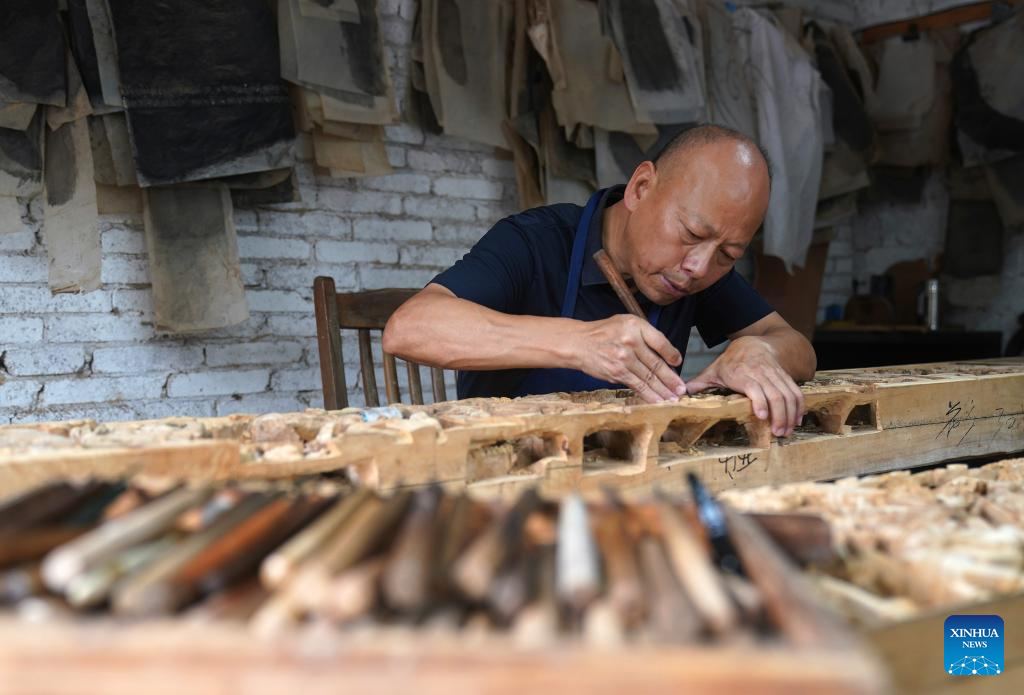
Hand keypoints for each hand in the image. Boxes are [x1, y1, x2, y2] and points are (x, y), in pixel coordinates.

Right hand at [571, 314, 686, 402]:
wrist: (578, 343)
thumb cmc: (604, 333)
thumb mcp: (625, 322)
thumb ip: (645, 334)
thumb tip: (666, 354)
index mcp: (635, 325)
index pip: (660, 342)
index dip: (672, 355)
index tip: (679, 363)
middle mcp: (630, 341)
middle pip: (656, 363)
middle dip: (671, 379)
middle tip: (682, 389)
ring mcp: (623, 358)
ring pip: (648, 377)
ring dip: (663, 390)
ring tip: (674, 398)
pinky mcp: (617, 373)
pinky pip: (637, 385)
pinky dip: (649, 394)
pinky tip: (658, 400)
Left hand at [686, 336, 804, 436]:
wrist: (755, 342)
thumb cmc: (731, 361)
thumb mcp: (714, 370)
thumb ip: (699, 383)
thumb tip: (677, 395)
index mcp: (742, 373)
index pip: (754, 387)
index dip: (760, 401)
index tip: (762, 417)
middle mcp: (761, 373)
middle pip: (775, 394)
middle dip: (779, 415)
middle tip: (778, 433)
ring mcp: (776, 374)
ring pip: (788, 394)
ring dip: (790, 414)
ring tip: (787, 431)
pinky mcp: (786, 376)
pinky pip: (796, 391)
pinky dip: (799, 406)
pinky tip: (798, 419)